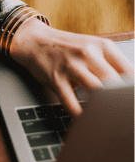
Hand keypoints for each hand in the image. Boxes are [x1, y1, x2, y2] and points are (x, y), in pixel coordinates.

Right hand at [10, 18, 133, 117]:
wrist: (36, 41)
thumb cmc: (67, 48)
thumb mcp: (91, 48)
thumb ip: (110, 64)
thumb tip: (128, 90)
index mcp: (102, 46)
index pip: (129, 71)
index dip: (132, 91)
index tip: (130, 104)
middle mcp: (88, 53)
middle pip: (114, 82)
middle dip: (120, 102)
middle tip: (122, 115)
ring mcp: (71, 65)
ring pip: (96, 91)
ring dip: (102, 109)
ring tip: (106, 120)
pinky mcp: (56, 77)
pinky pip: (71, 102)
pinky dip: (79, 115)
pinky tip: (83, 119)